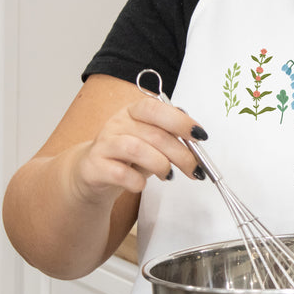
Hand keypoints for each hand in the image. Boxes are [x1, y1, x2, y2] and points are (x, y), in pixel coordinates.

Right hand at [70, 95, 206, 205]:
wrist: (93, 171)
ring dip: (161, 165)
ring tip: (168, 175)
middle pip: (154, 134)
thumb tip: (196, 140)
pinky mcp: (95, 166)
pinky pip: (121, 174)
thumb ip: (171, 138)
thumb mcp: (151, 142)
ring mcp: (105, 144)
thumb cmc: (127, 156)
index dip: (180, 121)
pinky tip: (141, 184)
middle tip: (194, 169)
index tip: (200, 135)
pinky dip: (137, 182)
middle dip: (181, 155)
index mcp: (133, 112)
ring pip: (137, 149)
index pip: (156, 108)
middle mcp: (117, 123)